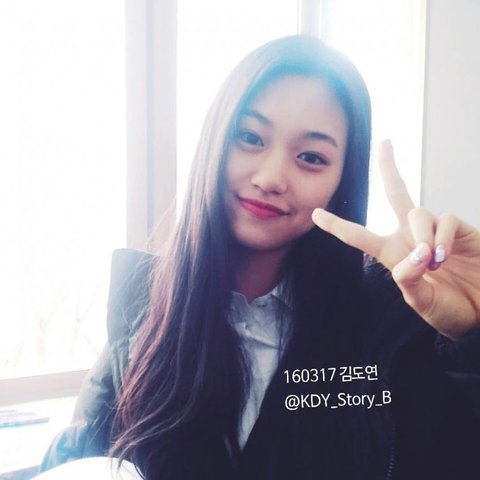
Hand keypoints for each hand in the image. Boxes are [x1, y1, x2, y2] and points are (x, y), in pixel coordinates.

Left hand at [312, 140, 479, 339]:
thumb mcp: (422, 301)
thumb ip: (410, 280)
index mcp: (392, 254)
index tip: (315, 214)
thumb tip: (416, 254)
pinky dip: (442, 236)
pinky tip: (444, 254)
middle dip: (389, 167)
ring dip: (421, 236)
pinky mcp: (459, 229)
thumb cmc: (449, 309)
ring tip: (433, 261)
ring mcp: (435, 231)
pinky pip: (445, 220)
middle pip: (396, 193)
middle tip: (384, 142)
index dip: (337, 226)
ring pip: (417, 213)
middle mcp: (411, 236)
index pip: (360, 236)